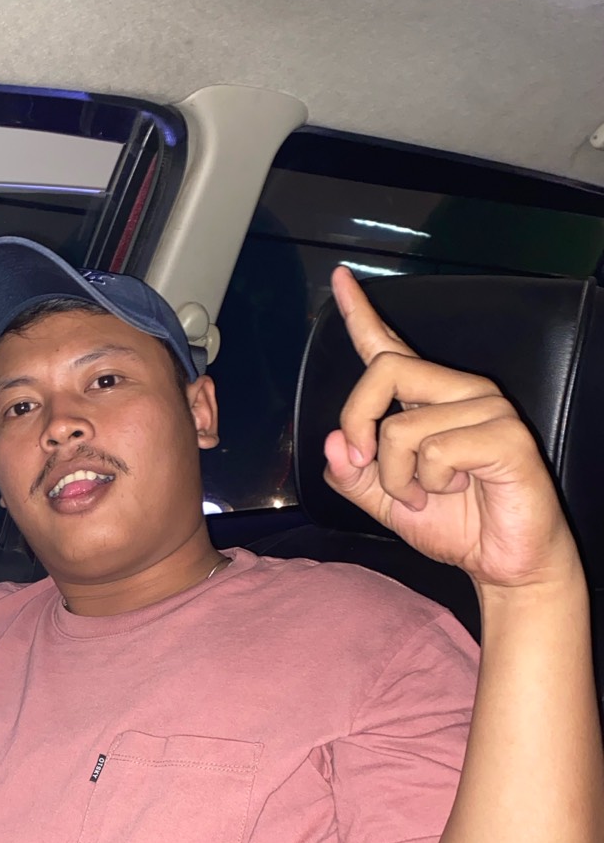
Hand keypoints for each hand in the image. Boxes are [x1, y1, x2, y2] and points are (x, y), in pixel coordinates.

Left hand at [323, 267, 578, 590]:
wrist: (502, 562)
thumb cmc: (453, 524)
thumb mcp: (384, 501)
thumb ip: (352, 474)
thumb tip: (336, 442)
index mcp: (428, 400)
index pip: (388, 347)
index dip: (360, 313)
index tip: (339, 279)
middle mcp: (459, 391)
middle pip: (383, 371)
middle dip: (358, 423)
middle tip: (366, 468)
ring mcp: (488, 409)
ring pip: (402, 427)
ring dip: (398, 477)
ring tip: (428, 494)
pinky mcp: (506, 436)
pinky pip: (436, 450)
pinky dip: (431, 482)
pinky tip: (456, 490)